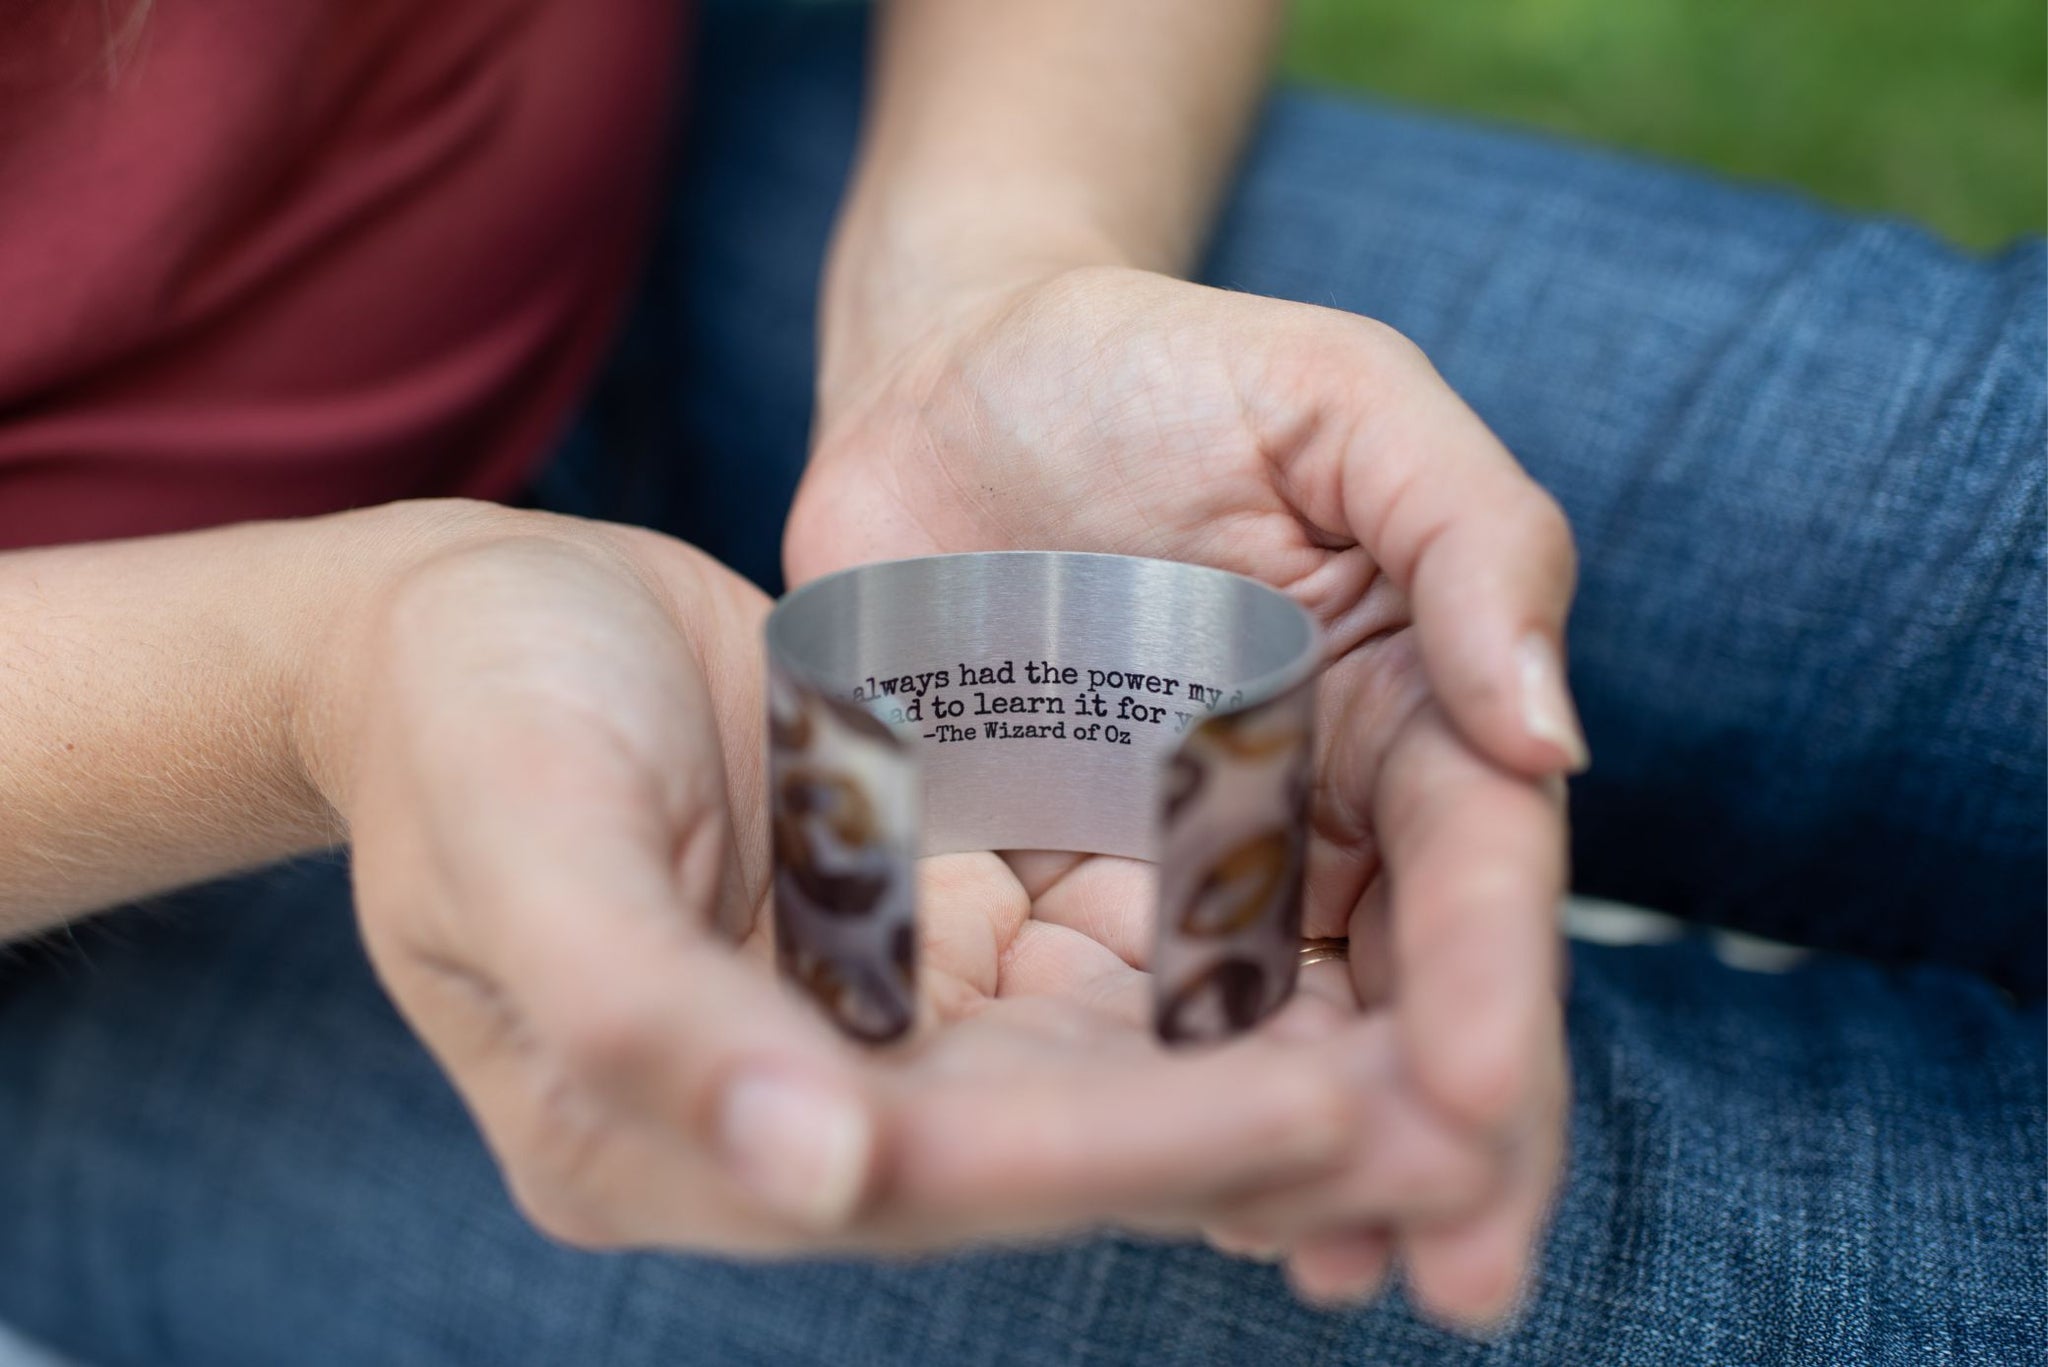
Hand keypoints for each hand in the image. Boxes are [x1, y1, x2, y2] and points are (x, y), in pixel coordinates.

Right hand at [299, 501, 1476, 1255]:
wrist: (453, 623)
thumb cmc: (463, 711)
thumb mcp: (519, 837)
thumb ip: (640, 1017)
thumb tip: (824, 1173)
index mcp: (665, 1138)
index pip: (949, 1166)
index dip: (1148, 1149)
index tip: (1341, 1112)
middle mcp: (786, 1121)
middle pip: (1054, 1154)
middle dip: (1259, 1139)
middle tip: (1470, 1118)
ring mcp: (852, 1042)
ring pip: (1091, 1090)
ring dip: (1266, 1082)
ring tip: (1456, 1061)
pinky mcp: (902, 956)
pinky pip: (1074, 1002)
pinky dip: (1203, 1001)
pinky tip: (1346, 972)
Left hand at [793, 266, 1579, 1321]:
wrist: (951, 373)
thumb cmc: (1155, 366)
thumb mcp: (1341, 400)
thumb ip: (1472, 538)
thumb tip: (1554, 737)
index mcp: (1409, 703)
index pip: (1475, 869)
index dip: (1489, 987)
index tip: (1479, 1105)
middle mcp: (1312, 812)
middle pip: (1392, 996)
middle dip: (1430, 1136)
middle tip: (1454, 1273)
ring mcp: (1182, 868)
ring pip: (1262, 1043)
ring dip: (1299, 1164)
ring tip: (1321, 1269)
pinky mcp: (1047, 895)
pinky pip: (1104, 1024)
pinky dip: (1145, 1118)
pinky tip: (1168, 1204)